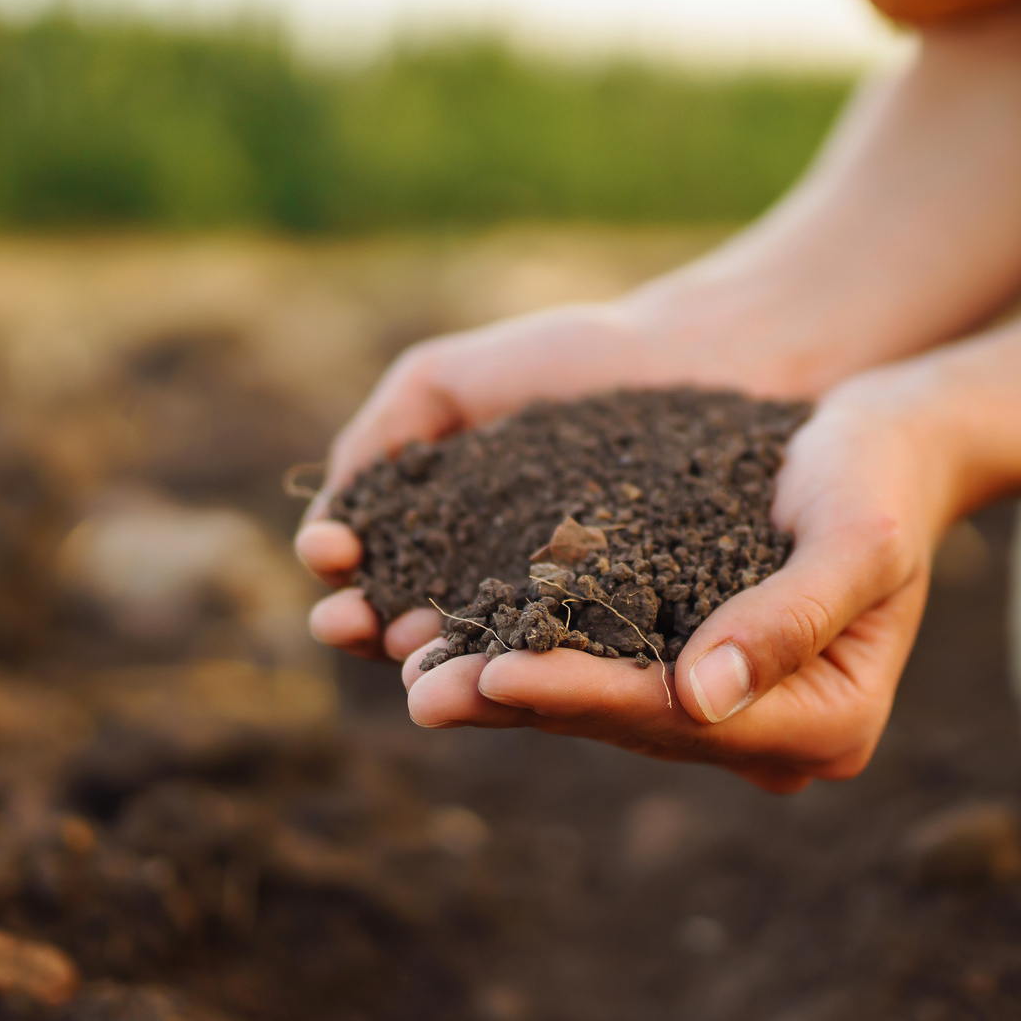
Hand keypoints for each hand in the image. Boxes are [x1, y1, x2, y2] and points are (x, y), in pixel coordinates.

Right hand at [294, 300, 755, 658]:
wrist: (691, 356)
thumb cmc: (568, 361)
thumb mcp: (446, 380)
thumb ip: (382, 435)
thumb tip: (328, 520)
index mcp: (443, 534)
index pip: (373, 567)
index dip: (342, 569)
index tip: (328, 554)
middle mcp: (491, 586)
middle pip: (410, 621)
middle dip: (368, 625)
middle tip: (346, 622)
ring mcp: (556, 614)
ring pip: (480, 651)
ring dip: (434, 659)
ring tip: (407, 653)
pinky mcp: (623, 631)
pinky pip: (570, 653)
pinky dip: (528, 663)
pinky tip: (498, 658)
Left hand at [397, 367, 960, 792]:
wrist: (886, 447)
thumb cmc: (881, 477)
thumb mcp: (856, 536)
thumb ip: (789, 616)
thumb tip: (699, 698)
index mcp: (828, 724)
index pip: (680, 718)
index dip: (583, 695)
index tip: (495, 672)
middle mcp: (774, 738)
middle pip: (629, 726)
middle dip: (521, 703)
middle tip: (419, 690)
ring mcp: (730, 714)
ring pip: (602, 709)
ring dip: (506, 690)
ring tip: (413, 672)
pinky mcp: (691, 674)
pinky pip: (600, 672)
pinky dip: (530, 655)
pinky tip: (452, 640)